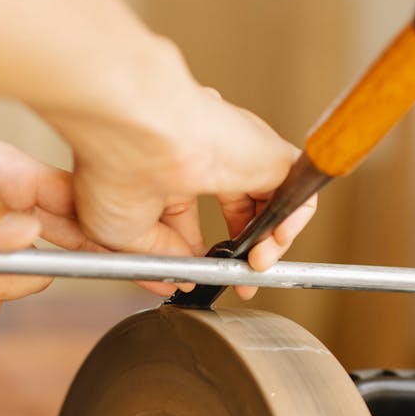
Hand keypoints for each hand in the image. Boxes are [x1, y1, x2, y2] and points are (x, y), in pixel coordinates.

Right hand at [47, 46, 315, 299]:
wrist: (140, 133)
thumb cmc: (116, 168)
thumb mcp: (126, 238)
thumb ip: (161, 261)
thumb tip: (184, 279)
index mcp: (162, 177)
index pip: (190, 223)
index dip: (203, 256)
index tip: (203, 280)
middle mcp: (201, 162)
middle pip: (238, 213)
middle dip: (242, 254)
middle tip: (242, 281)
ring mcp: (236, 156)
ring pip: (270, 203)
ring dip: (267, 245)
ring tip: (254, 269)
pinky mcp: (266, 153)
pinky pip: (298, 190)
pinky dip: (294, 222)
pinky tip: (272, 247)